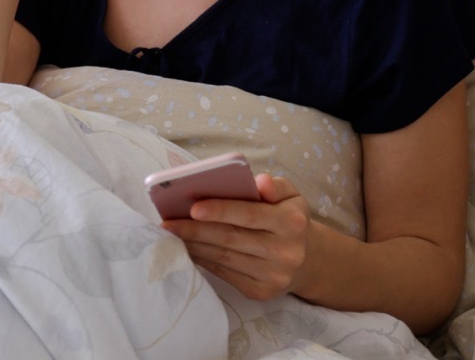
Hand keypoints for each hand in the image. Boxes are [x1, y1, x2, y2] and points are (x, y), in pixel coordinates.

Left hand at [160, 174, 314, 300]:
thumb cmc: (289, 218)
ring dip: (194, 245)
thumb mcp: (291, 195)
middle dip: (195, 230)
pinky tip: (188, 248)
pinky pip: (224, 273)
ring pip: (224, 258)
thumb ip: (275, 185)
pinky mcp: (260, 292)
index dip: (220, 211)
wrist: (307, 260)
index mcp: (292, 223)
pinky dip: (203, 259)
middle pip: (231, 238)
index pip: (250, 215)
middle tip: (167, 222)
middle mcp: (285, 252)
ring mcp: (273, 276)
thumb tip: (259, 182)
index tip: (192, 207)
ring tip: (171, 234)